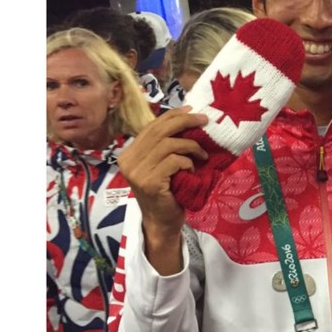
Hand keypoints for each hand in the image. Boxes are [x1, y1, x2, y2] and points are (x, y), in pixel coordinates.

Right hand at [118, 107, 208, 270]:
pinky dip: (188, 162)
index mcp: (129, 153)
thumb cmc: (166, 191)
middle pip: (159, 131)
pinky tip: (193, 170)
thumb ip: (165, 146)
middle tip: (204, 121)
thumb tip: (187, 118)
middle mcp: (128, 160)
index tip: (191, 110)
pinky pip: (174, 161)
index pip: (151, 127)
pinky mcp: (150, 182)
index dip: (172, 116)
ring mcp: (137, 172)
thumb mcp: (162, 165)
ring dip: (191, 146)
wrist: (162, 221)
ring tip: (202, 154)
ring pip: (168, 144)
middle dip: (184, 122)